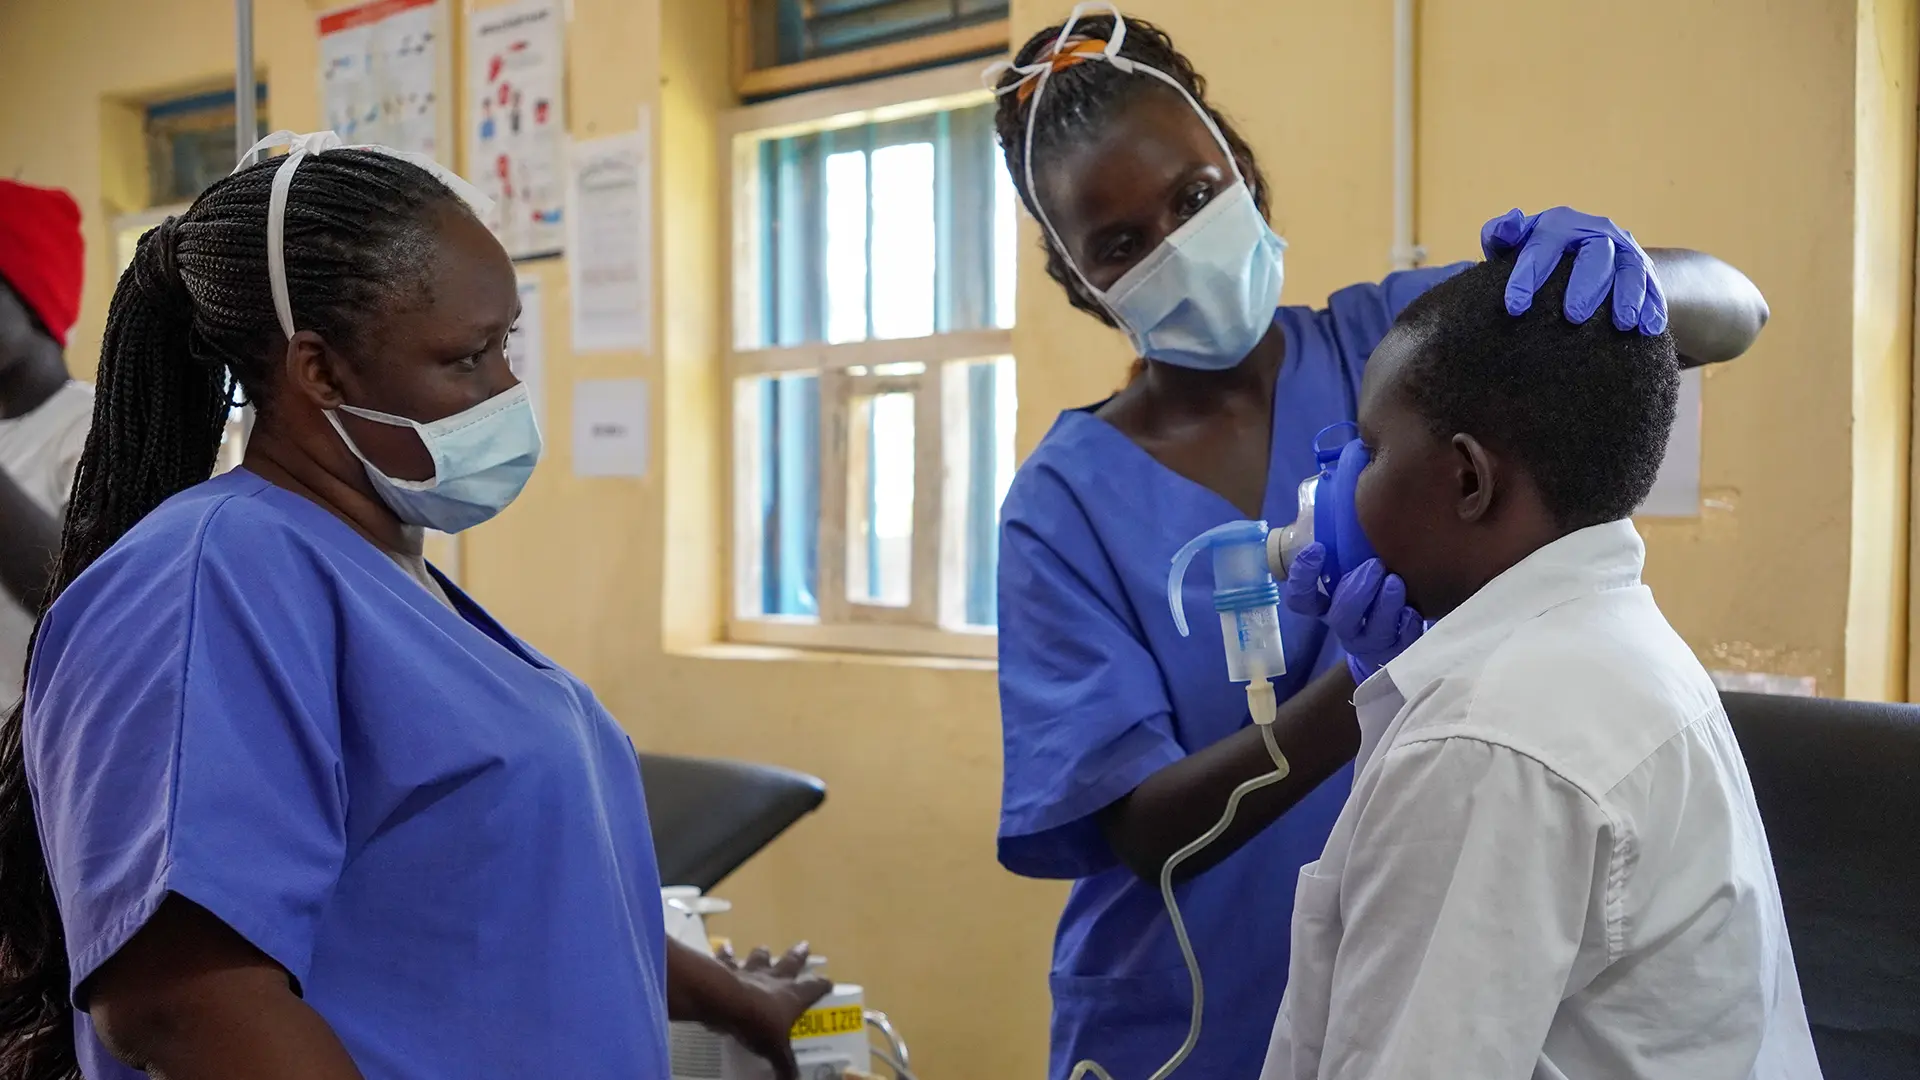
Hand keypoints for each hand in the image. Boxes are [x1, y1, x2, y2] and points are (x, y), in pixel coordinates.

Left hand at [713, 943, 833, 1079]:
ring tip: (765, 948)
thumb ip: (785, 1065)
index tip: (828, 982)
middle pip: (790, 964)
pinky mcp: (729, 971)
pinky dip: (727, 953)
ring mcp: (751, 972)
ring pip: (761, 959)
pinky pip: (728, 960)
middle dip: (798, 956)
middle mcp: (775, 980)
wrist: (726, 1003)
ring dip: (763, 954)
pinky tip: (726, 946)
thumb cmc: (758, 1024)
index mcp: (793, 996)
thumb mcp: (776, 1050)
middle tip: (805, 945)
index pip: (814, 988)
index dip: (822, 985)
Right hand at [1285, 544, 1422, 679]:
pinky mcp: (1396, 650)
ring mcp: (1369, 641)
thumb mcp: (1351, 569)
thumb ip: (1344, 545)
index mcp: (1325, 605)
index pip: (1301, 598)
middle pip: (1339, 615)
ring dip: (1384, 605)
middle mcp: (1343, 625)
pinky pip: (1402, 640)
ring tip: (1395, 582)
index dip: (1304, 577)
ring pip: (1371, 630)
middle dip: (1356, 589)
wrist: (1387, 640)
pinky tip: (1413, 609)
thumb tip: (1342, 491)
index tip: (1318, 548)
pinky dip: (1408, 623)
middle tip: (1375, 565)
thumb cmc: (1368, 592)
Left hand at [1480, 207, 1668, 334]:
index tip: (1515, 307)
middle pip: (1596, 254)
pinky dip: (1653, 306)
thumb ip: (1501, 234)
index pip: (1543, 245)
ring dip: (1628, 296)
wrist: (1581, 250)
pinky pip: (1653, 286)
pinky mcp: (1644, 269)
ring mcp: (1623, 249)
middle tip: (1573, 317)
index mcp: (1558, 224)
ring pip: (1631, 268)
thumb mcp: (1515, 242)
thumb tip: (1509, 221)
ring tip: (1621, 324)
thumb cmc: (1537, 253)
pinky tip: (1649, 328)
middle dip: (1586, 285)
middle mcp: (1595, 232)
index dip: (1528, 275)